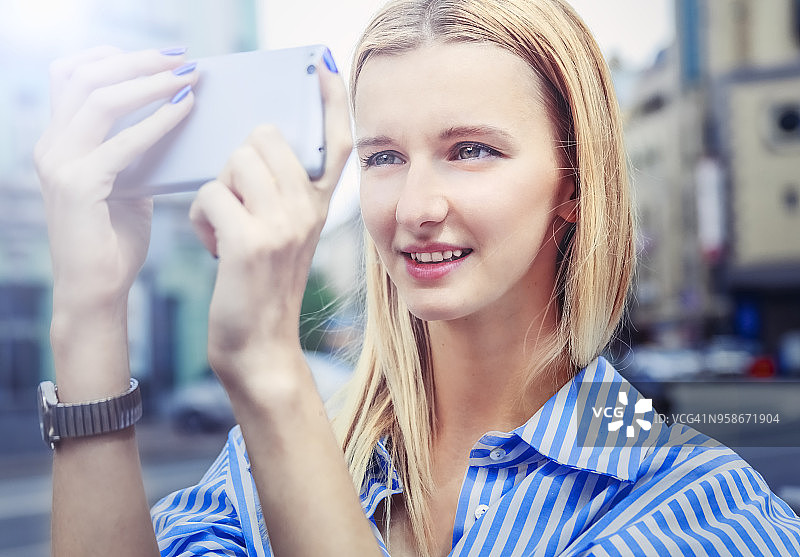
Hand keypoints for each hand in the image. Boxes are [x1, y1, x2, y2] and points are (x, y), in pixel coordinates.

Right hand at [34, 47, 198, 312]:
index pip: (74, 76)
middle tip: (182, 58)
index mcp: (59, 141)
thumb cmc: (115, 240)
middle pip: (85, 76)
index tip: (162, 54)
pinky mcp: (78, 185)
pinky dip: (157, 122)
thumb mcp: (127, 184)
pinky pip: (122, 142)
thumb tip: (172, 117)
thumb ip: (136, 151)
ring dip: (149, 82)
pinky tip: (184, 111)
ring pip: (99, 99)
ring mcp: (59, 163)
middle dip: (138, 61)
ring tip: (187, 77)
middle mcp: (51, 145)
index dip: (116, 56)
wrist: (96, 290)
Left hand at [189, 59, 352, 397]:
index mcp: (318, 205)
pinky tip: (213, 247)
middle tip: (237, 201)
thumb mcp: (284, 235)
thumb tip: (254, 143)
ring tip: (224, 227)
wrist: (260, 345)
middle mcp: (309, 209)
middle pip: (265, 136)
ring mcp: (284, 224)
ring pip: (236, 160)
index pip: (336, 141)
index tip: (323, 68)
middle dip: (237, 160)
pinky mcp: (251, 242)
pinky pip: (210, 194)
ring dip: (216, 189)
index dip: (331, 101)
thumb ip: (281, 192)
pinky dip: (200, 219)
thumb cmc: (260, 286)